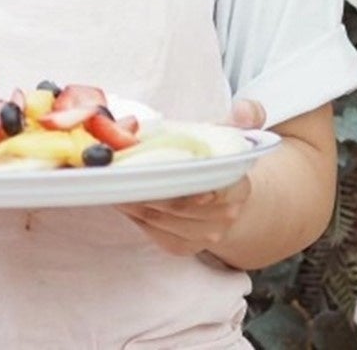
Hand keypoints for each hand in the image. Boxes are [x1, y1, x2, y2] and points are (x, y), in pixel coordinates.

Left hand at [115, 98, 266, 257]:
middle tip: (115, 166)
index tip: (157, 171)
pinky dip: (130, 210)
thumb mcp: (234, 131)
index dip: (184, 184)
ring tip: (110, 175)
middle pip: (175, 204)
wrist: (225, 197)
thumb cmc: (219, 158)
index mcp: (238, 187)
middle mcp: (223, 217)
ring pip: (157, 217)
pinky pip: (149, 228)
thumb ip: (246, 114)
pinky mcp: (180, 246)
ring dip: (130, 197)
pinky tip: (118, 191)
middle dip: (143, 185)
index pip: (211, 188)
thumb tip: (244, 110)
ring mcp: (202, 236)